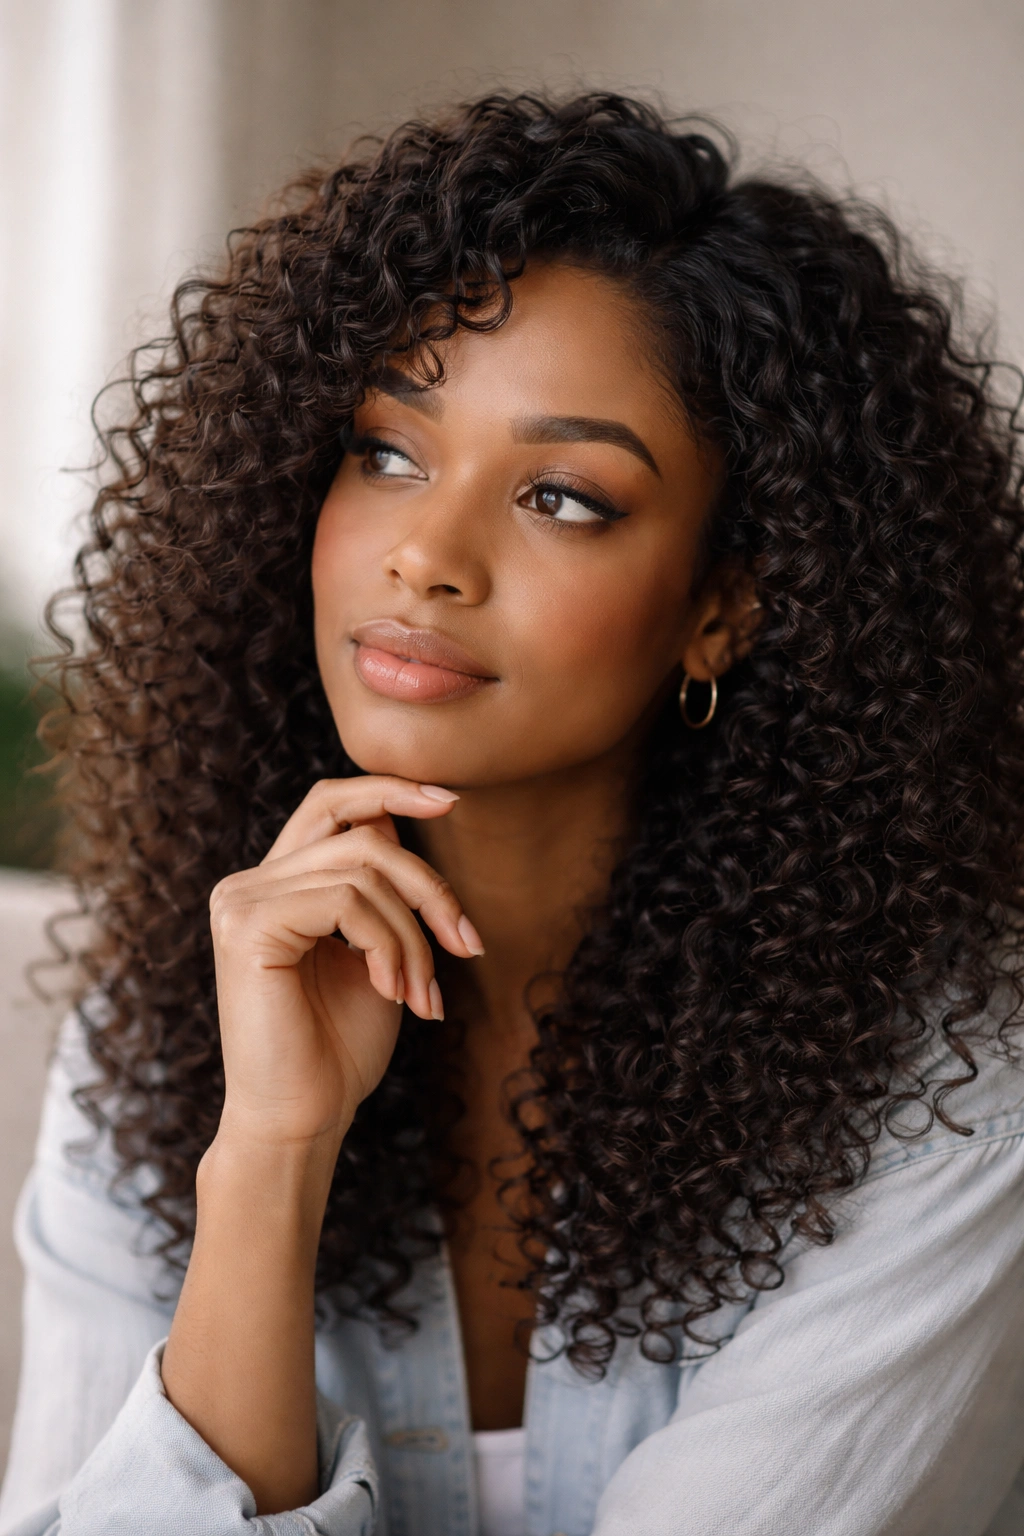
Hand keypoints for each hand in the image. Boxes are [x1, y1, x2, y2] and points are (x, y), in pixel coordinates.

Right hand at [208, 776, 482, 1147]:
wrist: (302, 1121)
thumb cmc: (338, 1049)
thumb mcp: (374, 953)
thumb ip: (379, 893)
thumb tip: (402, 824)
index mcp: (274, 885)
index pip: (331, 804)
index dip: (391, 789)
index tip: (452, 799)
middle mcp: (248, 884)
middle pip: (364, 835)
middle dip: (430, 886)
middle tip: (467, 945)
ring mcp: (241, 901)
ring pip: (365, 871)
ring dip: (415, 936)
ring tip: (421, 995)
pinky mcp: (247, 927)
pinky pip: (346, 900)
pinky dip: (388, 943)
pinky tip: (393, 991)